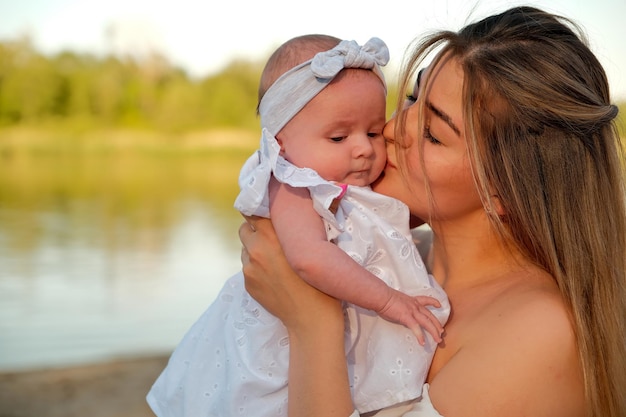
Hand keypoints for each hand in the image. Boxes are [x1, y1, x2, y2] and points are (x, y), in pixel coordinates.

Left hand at [239, 215, 353, 415]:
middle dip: (257, 231)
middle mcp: (256, 250)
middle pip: (245, 228)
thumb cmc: (320, 282)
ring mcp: (249, 269)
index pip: (254, 212)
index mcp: (272, 237)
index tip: (270, 215)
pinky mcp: (248, 284)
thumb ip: (295, 231)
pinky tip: (274, 277)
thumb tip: (289, 217)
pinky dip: (257, 267)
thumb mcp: (311, 249)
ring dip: (256, 249)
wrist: (311, 320)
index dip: (261, 212)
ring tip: (275, 260)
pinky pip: (248, 267)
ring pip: (245, 249)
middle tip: (273, 238)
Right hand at [377, 287, 443, 344]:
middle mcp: (415, 305)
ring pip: (427, 323)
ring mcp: (412, 311)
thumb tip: (398, 310)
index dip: (433, 302)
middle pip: (430, 316)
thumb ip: (400, 305)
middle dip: (437, 325)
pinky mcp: (407, 317)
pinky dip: (420, 336)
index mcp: (412, 300)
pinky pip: (416, 328)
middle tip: (442, 332)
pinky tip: (422, 342)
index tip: (439, 305)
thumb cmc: (384, 297)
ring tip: (438, 340)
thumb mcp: (396, 300)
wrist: (381, 296)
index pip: (426, 300)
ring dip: (434, 332)